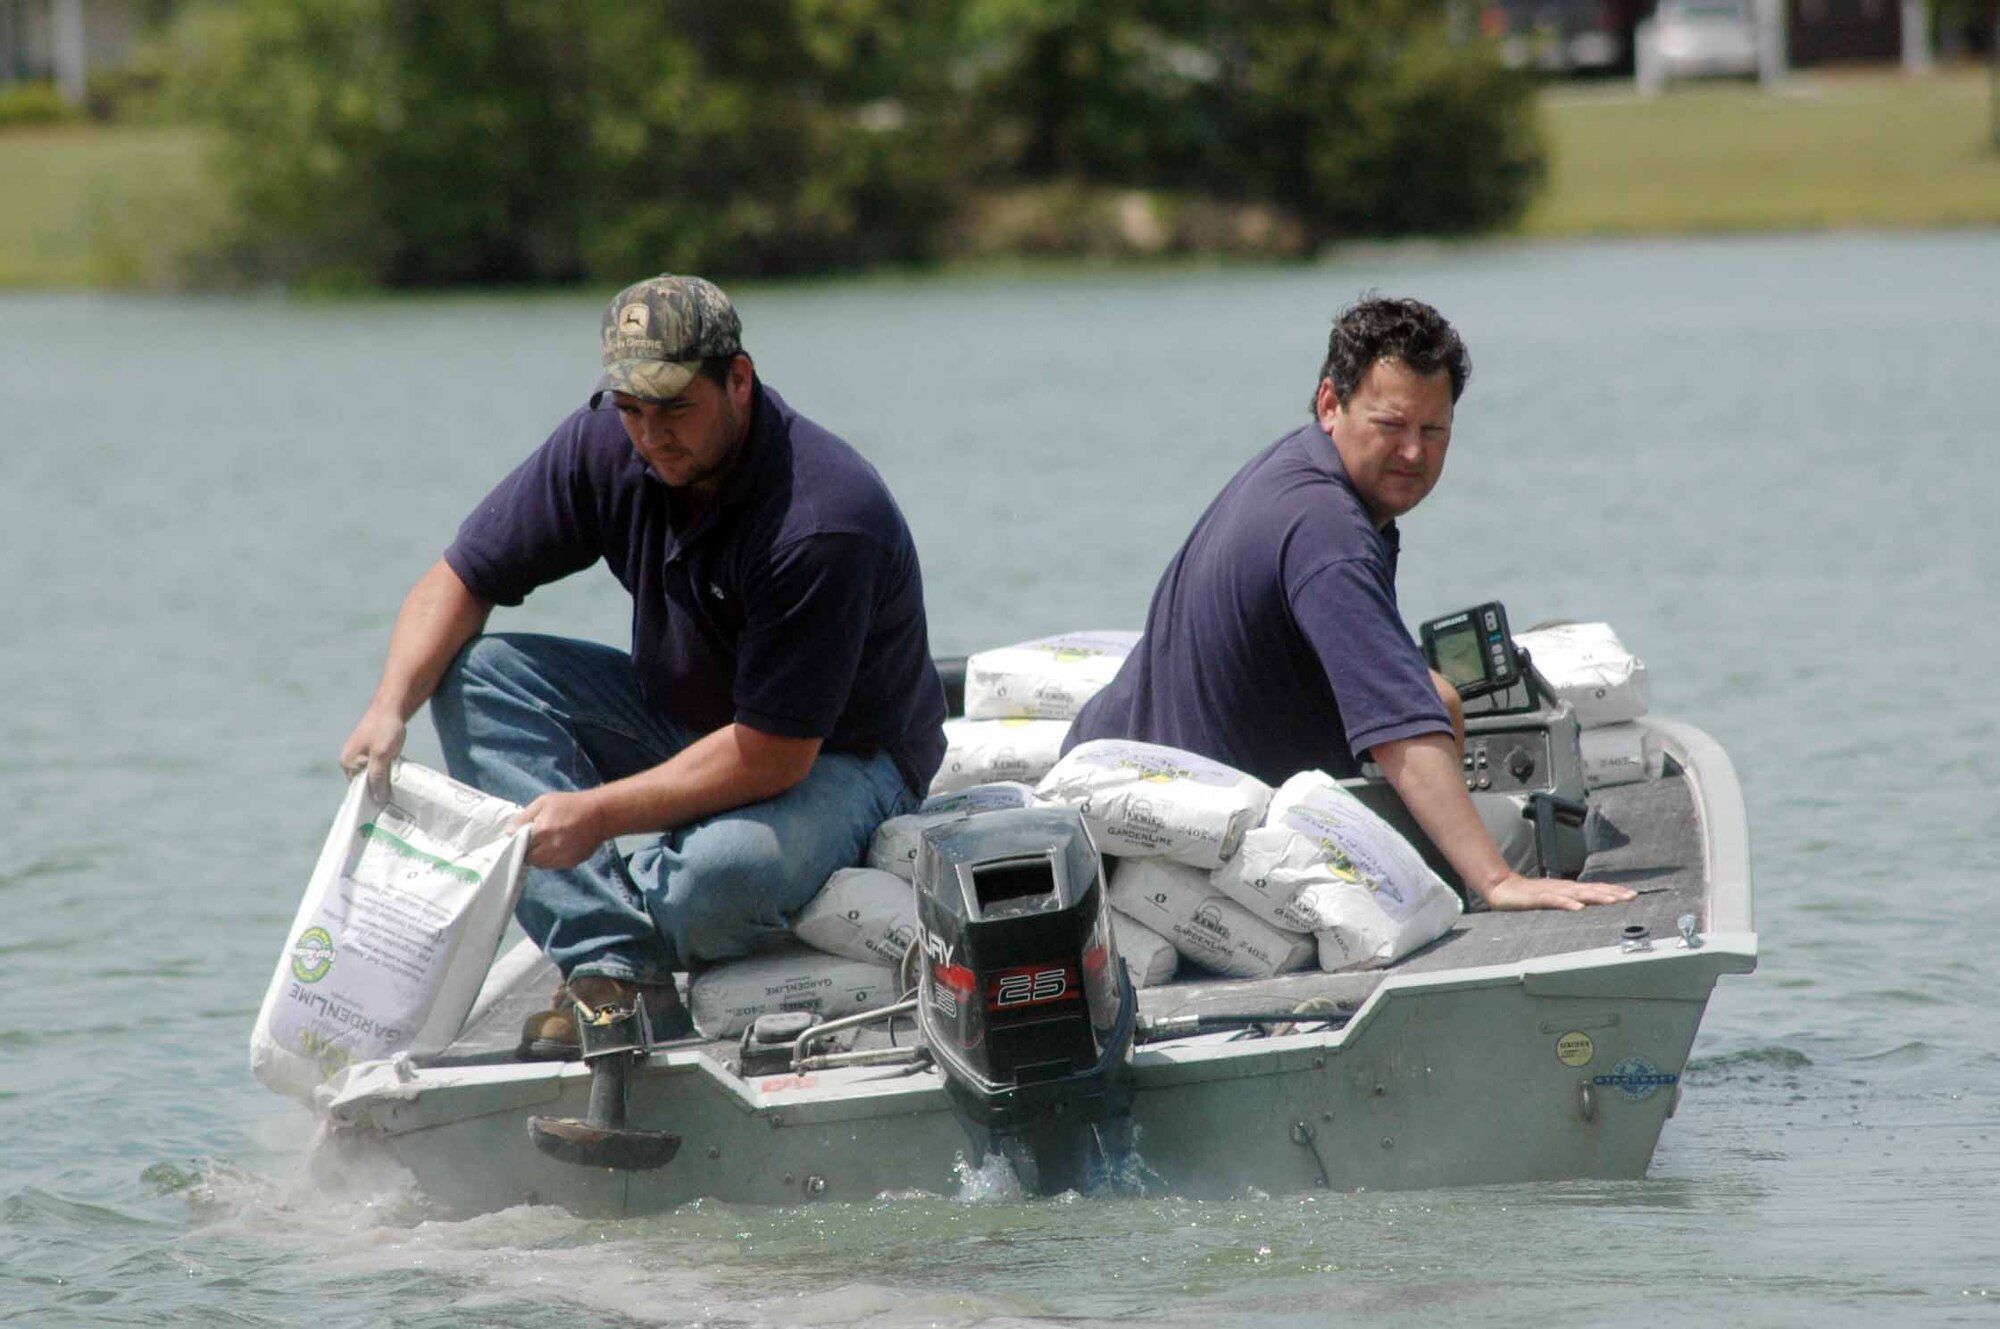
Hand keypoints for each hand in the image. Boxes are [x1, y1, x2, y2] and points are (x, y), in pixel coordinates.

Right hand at [339, 706, 405, 801]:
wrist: (391, 707)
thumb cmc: (384, 729)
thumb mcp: (382, 756)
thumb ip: (378, 777)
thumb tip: (377, 798)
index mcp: (348, 762)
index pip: (358, 788)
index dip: (370, 798)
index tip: (383, 809)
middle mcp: (350, 760)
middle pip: (364, 783)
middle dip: (377, 791)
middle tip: (392, 803)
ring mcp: (360, 755)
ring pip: (372, 776)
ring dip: (383, 781)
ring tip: (396, 793)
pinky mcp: (370, 751)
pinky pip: (377, 768)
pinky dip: (386, 772)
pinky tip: (396, 778)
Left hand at [512, 790, 608, 869]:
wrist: (600, 814)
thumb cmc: (570, 804)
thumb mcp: (543, 802)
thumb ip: (523, 818)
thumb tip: (508, 833)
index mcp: (542, 830)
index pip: (518, 846)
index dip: (517, 842)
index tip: (520, 838)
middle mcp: (551, 847)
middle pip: (528, 858)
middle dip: (528, 850)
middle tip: (534, 839)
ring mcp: (562, 857)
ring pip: (540, 864)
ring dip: (538, 856)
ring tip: (546, 842)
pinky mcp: (571, 863)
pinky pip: (553, 865)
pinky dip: (551, 858)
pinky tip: (558, 846)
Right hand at [1479, 873, 1636, 911]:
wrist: (1501, 888)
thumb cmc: (1526, 896)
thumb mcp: (1552, 900)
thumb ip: (1568, 902)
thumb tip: (1587, 907)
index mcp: (1568, 889)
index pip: (1595, 889)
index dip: (1613, 891)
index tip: (1632, 894)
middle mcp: (1563, 888)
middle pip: (1592, 890)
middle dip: (1613, 893)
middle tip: (1632, 896)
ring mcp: (1551, 892)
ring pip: (1578, 893)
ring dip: (1597, 896)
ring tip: (1613, 901)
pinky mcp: (1537, 897)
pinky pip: (1555, 901)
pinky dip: (1568, 903)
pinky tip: (1579, 907)